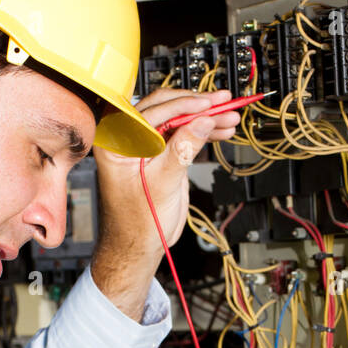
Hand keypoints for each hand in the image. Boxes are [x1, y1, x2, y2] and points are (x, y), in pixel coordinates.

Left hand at [91, 89, 239, 317]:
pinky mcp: (162, 153)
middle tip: (223, 103)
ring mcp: (147, 144)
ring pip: (179, 120)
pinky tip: (222, 130)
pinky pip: (184, 134)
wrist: (140, 245)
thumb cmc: (137, 222)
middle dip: (198, 107)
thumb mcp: (162, 184)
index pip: (153, 112)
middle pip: (167, 109)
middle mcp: (129, 138)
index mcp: (117, 142)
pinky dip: (204, 132)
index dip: (183, 105)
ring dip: (206, 118)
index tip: (207, 104)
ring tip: (230, 117)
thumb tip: (202, 122)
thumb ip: (182, 150)